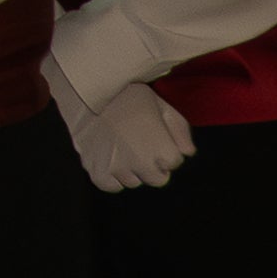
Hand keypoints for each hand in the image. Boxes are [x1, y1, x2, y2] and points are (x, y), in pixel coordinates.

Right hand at [65, 76, 195, 193]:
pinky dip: (112, 176)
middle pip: (158, 178)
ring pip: (134, 181)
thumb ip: (180, 130)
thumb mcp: (161, 104)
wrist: (88, 91)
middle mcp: (143, 164)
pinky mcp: (98, 172)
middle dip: (154, 164)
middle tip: (140, 143)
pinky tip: (110, 157)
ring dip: (132, 169)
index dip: (166, 148)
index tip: (155, 134)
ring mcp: (119, 170)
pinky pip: (112, 185)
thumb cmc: (127, 94)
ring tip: (121, 145)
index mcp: (162, 148)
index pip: (174, 162)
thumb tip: (188, 153)